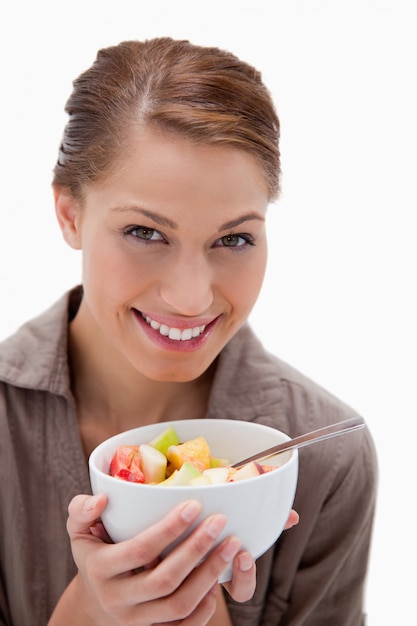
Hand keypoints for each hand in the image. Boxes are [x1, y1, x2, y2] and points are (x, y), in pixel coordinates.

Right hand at [58, 494, 256, 624]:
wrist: (93, 603)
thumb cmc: (93, 554)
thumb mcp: (79, 531)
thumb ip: (81, 510)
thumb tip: (101, 499)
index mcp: (99, 569)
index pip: (139, 550)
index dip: (169, 529)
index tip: (194, 505)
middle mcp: (117, 600)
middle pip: (164, 580)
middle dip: (196, 549)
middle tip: (220, 522)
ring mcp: (136, 621)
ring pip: (179, 605)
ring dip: (209, 575)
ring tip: (231, 545)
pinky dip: (205, 605)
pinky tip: (218, 578)